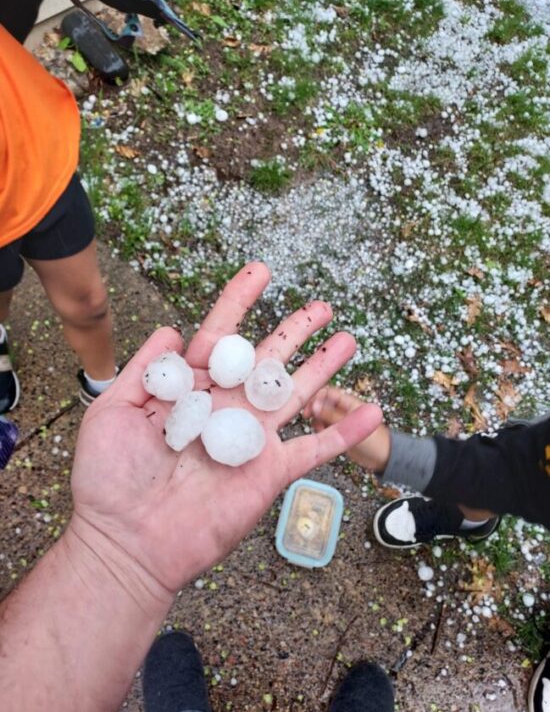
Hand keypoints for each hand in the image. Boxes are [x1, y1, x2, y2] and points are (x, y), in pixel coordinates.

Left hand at [69, 262, 381, 596]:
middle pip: (268, 359)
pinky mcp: (269, 471)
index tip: (260, 272)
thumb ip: (144, 368)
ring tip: (347, 339)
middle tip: (321, 306)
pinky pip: (315, 448)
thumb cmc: (110, 479)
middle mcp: (225, 408)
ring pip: (296, 394)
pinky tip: (371, 412)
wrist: (127, 541)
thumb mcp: (113, 411)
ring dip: (323, 367)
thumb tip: (173, 328)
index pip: (220, 335)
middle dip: (295, 330)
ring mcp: (251, 439)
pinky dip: (345, 432)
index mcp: (190, 389)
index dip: (240, 302)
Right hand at [304, 386, 390, 472]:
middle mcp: (343, 410)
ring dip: (316, 420)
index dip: (316, 397)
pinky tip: (321, 436)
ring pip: (320, 415)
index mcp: (349, 403)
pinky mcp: (338, 433)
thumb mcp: (350, 427)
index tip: (309, 408)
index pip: (328, 392)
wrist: (383, 460)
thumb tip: (313, 405)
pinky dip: (319, 430)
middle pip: (322, 402)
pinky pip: (323, 427)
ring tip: (318, 429)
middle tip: (308, 417)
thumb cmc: (375, 441)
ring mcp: (340, 421)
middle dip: (314, 409)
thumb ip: (331, 415)